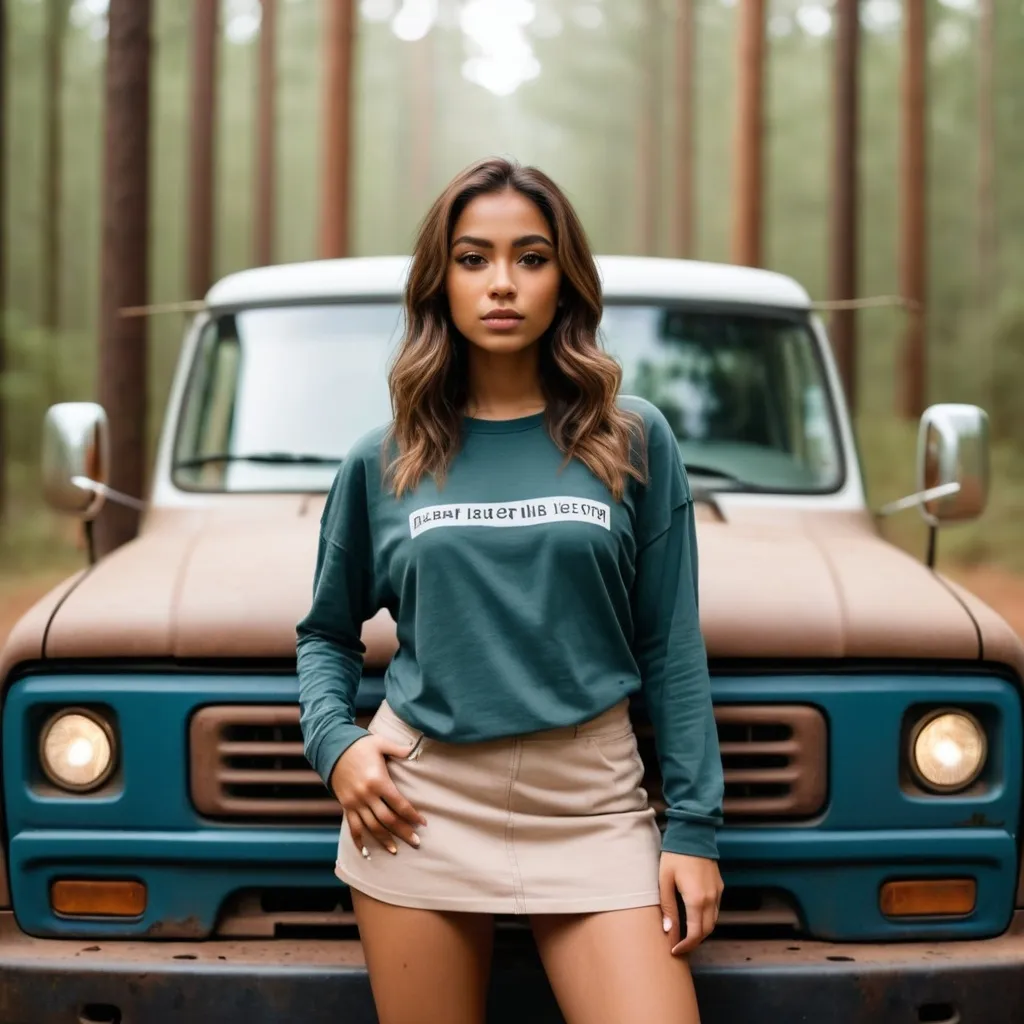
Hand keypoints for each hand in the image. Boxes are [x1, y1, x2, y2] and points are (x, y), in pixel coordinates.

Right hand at [329, 734, 427, 856]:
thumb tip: (414, 750)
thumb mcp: (380, 743)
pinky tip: (365, 852)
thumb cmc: (360, 745)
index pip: (399, 804)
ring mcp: (355, 802)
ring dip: (384, 840)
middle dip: (403, 832)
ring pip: (371, 827)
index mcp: (378, 781)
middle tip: (416, 842)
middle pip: (388, 819)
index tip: (423, 823)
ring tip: (395, 851)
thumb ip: (398, 749)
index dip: (412, 815)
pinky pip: (352, 827)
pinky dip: (359, 840)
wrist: (333, 749)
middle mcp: (366, 795)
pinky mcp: (346, 806)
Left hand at [659, 852, 722, 954]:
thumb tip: (668, 931)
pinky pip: (715, 908)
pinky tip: (694, 916)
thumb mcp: (665, 881)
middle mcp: (711, 898)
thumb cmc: (675, 855)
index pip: (695, 933)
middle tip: (680, 946)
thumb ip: (667, 907)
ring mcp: (717, 892)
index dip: (686, 945)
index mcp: (696, 899)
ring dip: (702, 930)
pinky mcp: (719, 885)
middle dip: (695, 941)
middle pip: (707, 930)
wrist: (693, 833)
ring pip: (713, 920)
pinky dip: (706, 917)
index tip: (675, 950)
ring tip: (686, 933)